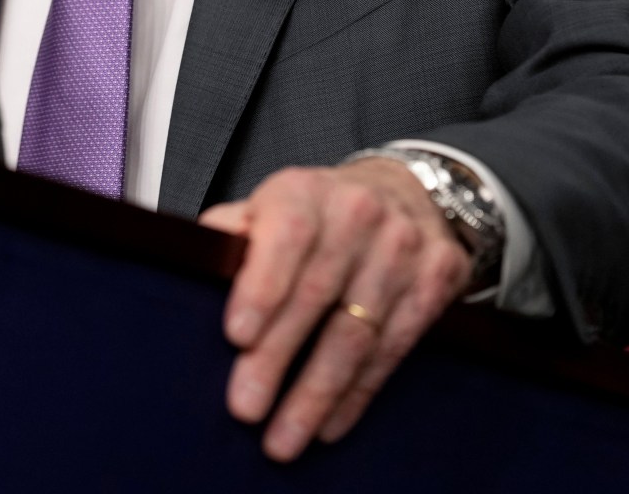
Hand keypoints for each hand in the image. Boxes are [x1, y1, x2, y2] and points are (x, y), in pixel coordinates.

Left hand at [199, 158, 472, 460]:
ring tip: (284, 435)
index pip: (287, 237)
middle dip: (278, 358)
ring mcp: (403, 248)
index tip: (238, 336)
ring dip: (317, 393)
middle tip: (247, 406)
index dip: (262, 287)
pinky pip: (392, 349)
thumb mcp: (270, 208)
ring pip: (356, 334)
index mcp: (306, 193)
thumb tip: (193, 264)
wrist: (401, 194)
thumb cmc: (318, 214)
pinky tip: (329, 423)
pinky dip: (357, 394)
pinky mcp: (436, 281)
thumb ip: (232, 234)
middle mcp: (359, 214)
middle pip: (317, 296)